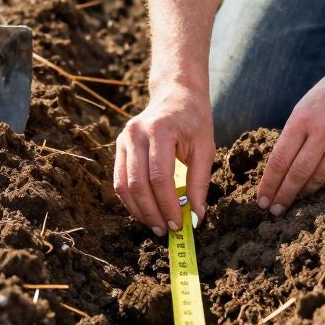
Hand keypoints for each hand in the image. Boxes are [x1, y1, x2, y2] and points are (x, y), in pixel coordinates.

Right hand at [114, 82, 215, 235]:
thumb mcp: (205, 147)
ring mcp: (123, 139)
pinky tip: (145, 211)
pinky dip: (130, 200)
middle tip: (165, 231)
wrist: (175, 94)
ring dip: (138, 210)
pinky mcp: (119, 146)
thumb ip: (200, 182)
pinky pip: (119, 180)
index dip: (168, 205)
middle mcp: (136, 134)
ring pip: (123, 185)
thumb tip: (196, 216)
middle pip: (138, 184)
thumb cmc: (194, 120)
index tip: (179, 224)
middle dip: (152, 212)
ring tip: (155, 226)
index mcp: (160, 130)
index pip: (159, 177)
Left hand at [257, 61, 324, 214]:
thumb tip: (279, 171)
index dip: (269, 184)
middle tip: (273, 211)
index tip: (261, 200)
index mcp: (302, 119)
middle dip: (283, 196)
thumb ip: (294, 136)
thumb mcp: (304, 107)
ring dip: (304, 193)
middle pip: (298, 174)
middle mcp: (323, 131)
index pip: (280, 160)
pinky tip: (316, 189)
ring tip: (294, 201)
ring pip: (319, 178)